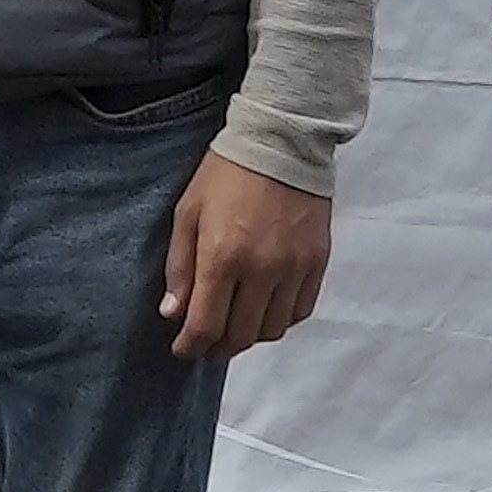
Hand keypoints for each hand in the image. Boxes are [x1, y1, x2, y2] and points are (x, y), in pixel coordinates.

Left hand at [160, 155, 333, 360]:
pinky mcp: (318, 261)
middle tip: (205, 346)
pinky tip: (264, 311)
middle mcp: (262, 270)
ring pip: (273, 329)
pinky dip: (280, 321)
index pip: (206, 325)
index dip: (191, 346)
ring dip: (249, 337)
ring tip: (234, 328)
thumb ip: (179, 268)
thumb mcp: (187, 215)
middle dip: (218, 349)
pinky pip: (300, 310)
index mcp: (223, 257)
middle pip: (241, 335)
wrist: (282, 143)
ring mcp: (295, 268)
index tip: (183, 349)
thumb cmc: (226, 174)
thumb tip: (174, 313)